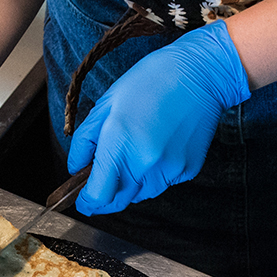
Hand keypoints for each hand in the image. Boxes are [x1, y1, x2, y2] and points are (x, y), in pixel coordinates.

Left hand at [68, 19, 250, 214]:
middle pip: (118, 201)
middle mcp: (144, 163)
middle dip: (106, 195)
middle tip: (101, 179)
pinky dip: (153, 174)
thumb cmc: (149, 82)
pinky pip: (162, 183)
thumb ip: (84, 142)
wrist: (200, 74)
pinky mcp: (187, 169)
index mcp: (119, 145)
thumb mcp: (105, 106)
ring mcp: (169, 169)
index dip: (86, 202)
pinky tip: (156, 148)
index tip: (82, 200)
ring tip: (134, 151)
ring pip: (140, 194)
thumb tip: (76, 169)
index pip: (98, 196)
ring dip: (130, 184)